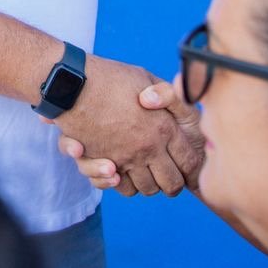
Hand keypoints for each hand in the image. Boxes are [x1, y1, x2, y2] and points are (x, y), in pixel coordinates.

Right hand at [55, 58, 203, 196]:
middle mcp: (149, 148)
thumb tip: (181, 104)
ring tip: (145, 173)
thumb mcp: (147, 78)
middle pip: (171, 184)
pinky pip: (120, 187)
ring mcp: (126, 159)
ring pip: (146, 189)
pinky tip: (119, 172)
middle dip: (172, 185)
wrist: (75, 84)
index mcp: (165, 128)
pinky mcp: (104, 164)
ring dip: (147, 185)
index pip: (190, 163)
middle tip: (168, 177)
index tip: (188, 169)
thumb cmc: (111, 78)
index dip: (192, 170)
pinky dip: (122, 184)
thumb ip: (167, 94)